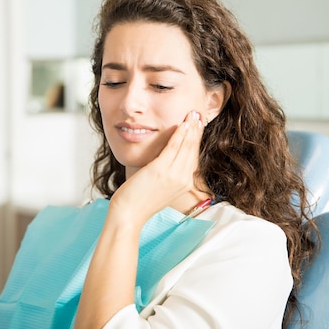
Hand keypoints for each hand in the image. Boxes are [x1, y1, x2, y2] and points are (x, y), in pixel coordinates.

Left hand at [109, 110, 204, 224]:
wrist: (130, 213)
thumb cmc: (140, 200)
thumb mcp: (160, 186)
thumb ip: (168, 173)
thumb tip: (168, 159)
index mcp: (184, 184)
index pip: (193, 157)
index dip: (196, 139)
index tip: (198, 126)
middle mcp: (183, 179)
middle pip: (193, 150)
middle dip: (196, 130)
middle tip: (199, 115)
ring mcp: (173, 175)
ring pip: (186, 146)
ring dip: (191, 128)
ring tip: (193, 115)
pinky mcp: (161, 170)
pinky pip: (173, 147)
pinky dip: (179, 134)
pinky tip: (182, 124)